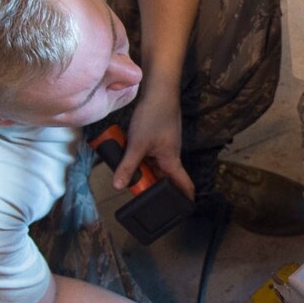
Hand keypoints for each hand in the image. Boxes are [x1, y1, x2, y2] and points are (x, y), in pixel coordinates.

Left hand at [118, 77, 193, 199]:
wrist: (159, 91)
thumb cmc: (153, 117)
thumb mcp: (136, 144)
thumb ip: (127, 166)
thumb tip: (119, 186)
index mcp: (171, 161)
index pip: (183, 184)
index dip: (184, 199)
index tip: (183, 210)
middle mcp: (171, 156)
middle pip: (164, 177)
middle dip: (151, 184)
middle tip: (137, 189)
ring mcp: (165, 146)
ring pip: (154, 164)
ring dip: (143, 168)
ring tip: (128, 168)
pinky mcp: (159, 137)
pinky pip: (150, 153)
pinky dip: (141, 155)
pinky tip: (129, 150)